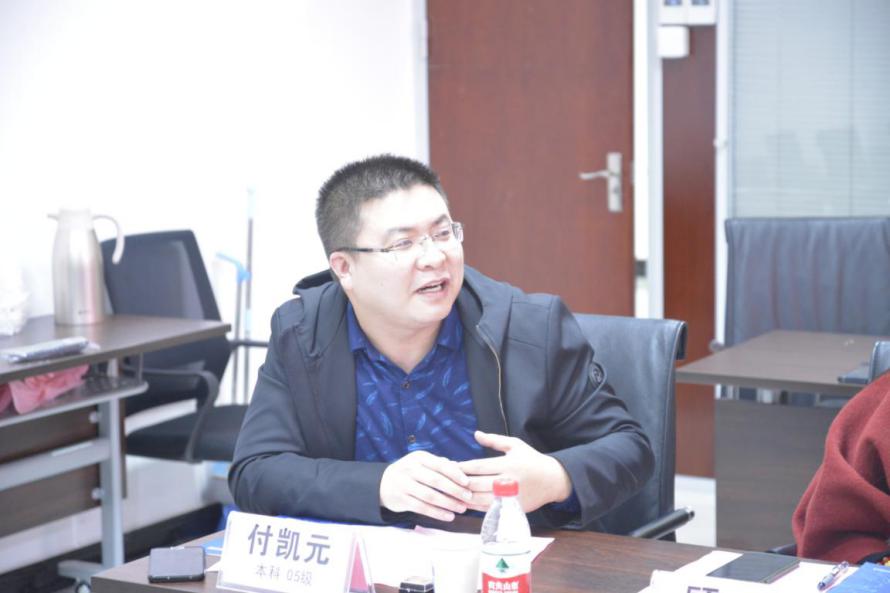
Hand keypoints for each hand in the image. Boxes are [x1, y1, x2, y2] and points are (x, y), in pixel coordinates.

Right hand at [379, 450, 472, 521]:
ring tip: (461, 509)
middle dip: (454, 490)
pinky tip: (448, 516)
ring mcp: (404, 484)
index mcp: (419, 457)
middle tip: (468, 497)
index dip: (455, 474)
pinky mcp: (401, 500)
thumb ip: (440, 464)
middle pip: (436, 480)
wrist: (382, 483)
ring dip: (448, 503)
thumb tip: (460, 467)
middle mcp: (410, 469)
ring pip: (429, 496)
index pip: (440, 464)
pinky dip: (437, 513)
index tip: (468, 482)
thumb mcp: (422, 463)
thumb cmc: (410, 472)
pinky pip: (422, 507)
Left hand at [458, 431, 572, 512]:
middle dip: (459, 482)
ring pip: (479, 499)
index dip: (462, 467)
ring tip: (451, 492)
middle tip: (445, 479)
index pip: (479, 467)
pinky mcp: (511, 508)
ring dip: (463, 496)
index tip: (450, 465)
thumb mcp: (515, 445)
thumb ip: (494, 440)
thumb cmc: (532, 460)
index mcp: (507, 464)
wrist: (552, 480)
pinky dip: (473, 506)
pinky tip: (464, 502)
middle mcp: (508, 482)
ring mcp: (509, 498)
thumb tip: (475, 434)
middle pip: (476, 484)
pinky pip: (487, 509)